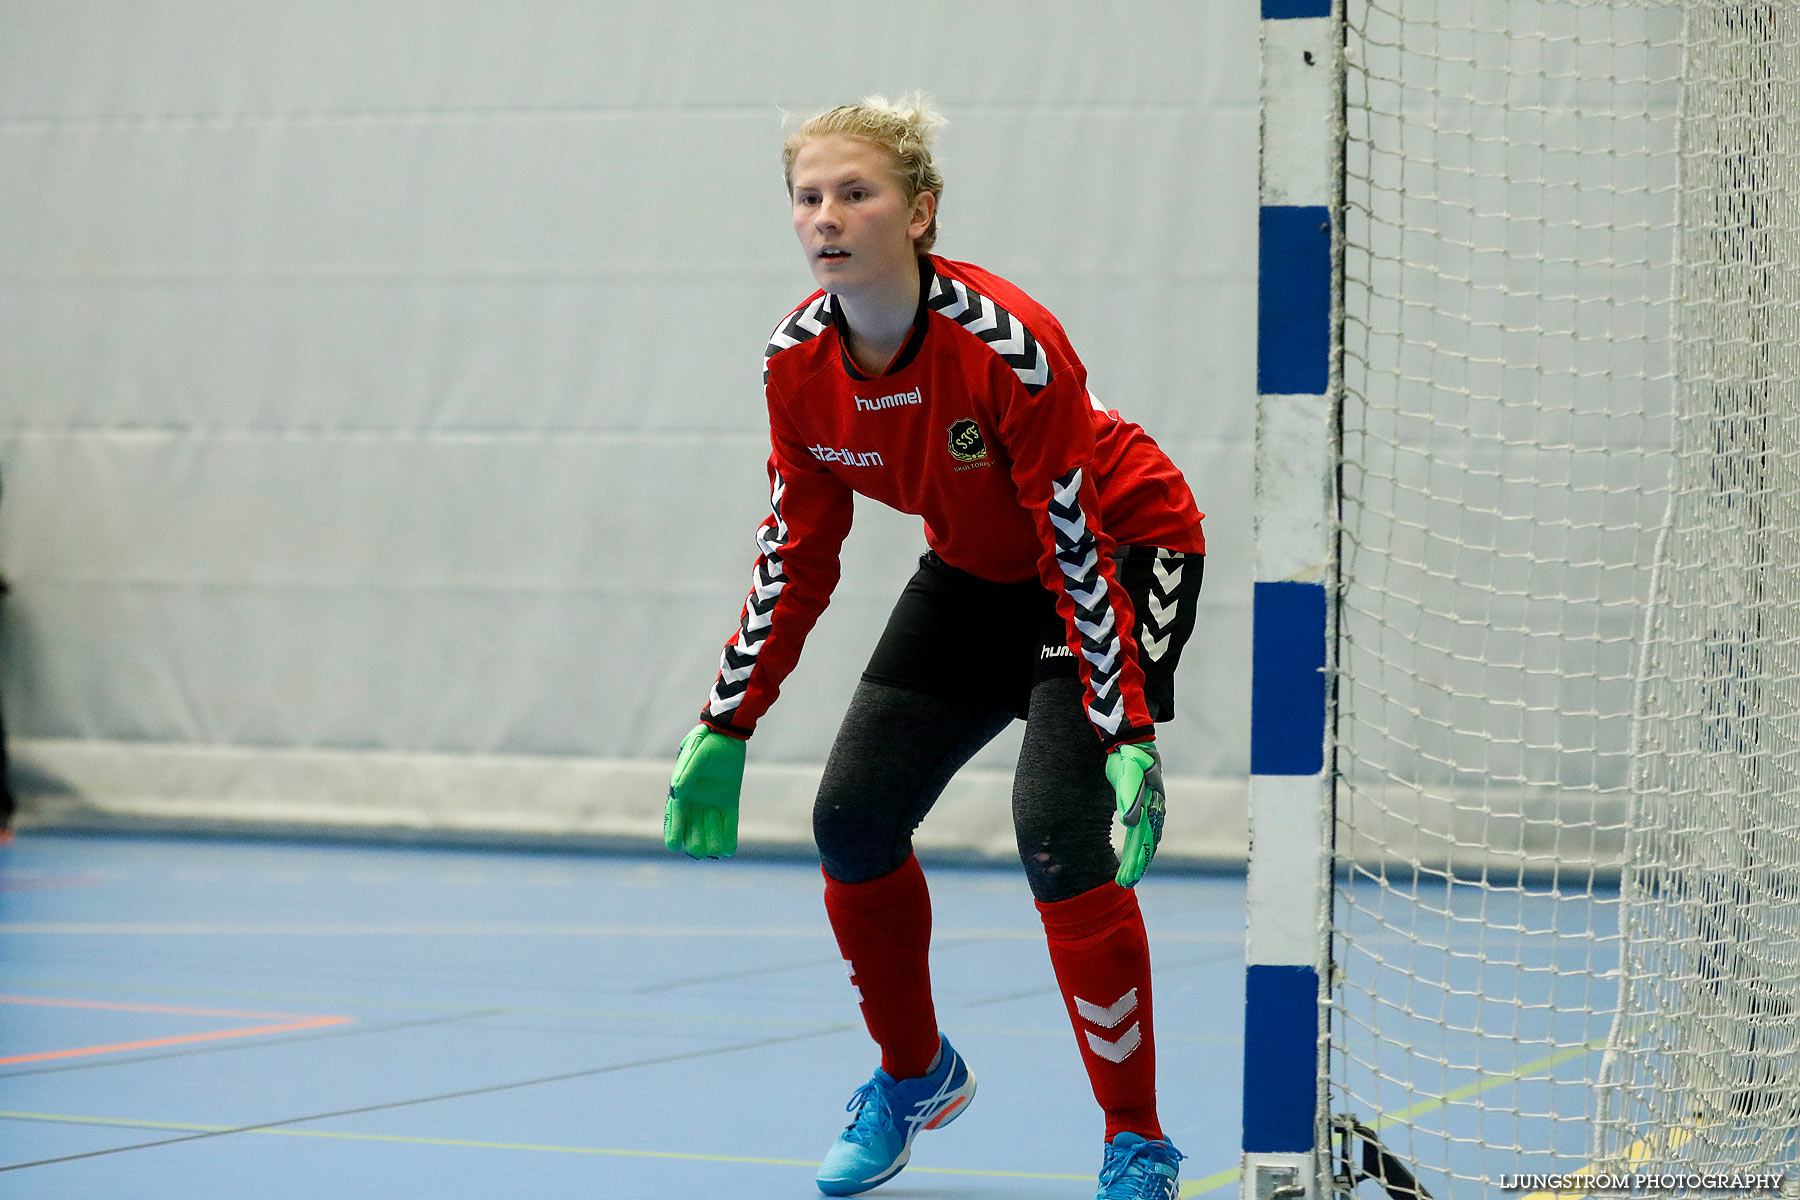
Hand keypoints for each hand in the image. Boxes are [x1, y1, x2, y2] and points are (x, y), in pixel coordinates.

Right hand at [663, 724, 744, 858]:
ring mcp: (713, 801)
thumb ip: (688, 771)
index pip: (677, 813)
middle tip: (696, 852)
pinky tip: (728, 851)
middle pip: (693, 825)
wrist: (728, 734)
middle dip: (693, 839)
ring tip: (713, 854)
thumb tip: (678, 791)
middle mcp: (697, 799)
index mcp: (683, 789)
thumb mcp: (696, 753)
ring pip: (710, 827)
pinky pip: (728, 821)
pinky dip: (728, 836)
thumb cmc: (707, 741)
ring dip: (711, 841)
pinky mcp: (729, 800)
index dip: (673, 829)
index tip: (672, 846)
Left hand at [1105, 740, 1165, 887]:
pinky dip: (1140, 847)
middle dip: (1136, 865)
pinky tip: (1135, 856)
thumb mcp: (1128, 774)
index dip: (1136, 860)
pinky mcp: (1143, 806)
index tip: (1127, 878)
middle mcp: (1154, 811)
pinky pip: (1143, 832)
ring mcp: (1151, 809)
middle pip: (1146, 844)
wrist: (1132, 742)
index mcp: (1152, 806)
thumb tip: (1130, 823)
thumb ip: (1129, 797)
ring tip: (1128, 877)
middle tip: (1124, 884)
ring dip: (1138, 859)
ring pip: (1146, 840)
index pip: (1143, 839)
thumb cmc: (1129, 757)